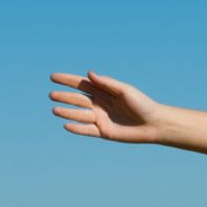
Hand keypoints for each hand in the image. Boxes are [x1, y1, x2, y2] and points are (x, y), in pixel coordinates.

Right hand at [48, 71, 164, 142]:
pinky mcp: (104, 132)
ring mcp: (100, 118)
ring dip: (67, 112)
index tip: (53, 77)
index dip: (67, 80)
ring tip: (55, 110)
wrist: (154, 124)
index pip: (82, 85)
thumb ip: (107, 83)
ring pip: (80, 115)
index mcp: (104, 92)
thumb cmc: (142, 104)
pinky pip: (87, 130)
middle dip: (65, 97)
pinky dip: (77, 128)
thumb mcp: (125, 91)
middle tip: (52, 94)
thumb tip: (89, 74)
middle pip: (78, 99)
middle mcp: (99, 105)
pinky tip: (66, 125)